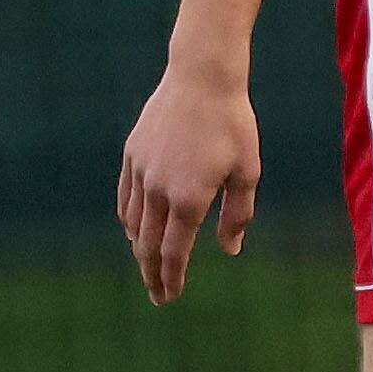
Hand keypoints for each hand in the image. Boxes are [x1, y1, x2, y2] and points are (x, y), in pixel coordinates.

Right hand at [119, 65, 260, 302]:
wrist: (202, 77)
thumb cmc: (233, 123)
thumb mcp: (247, 169)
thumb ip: (238, 213)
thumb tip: (231, 250)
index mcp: (189, 197)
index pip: (175, 251)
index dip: (172, 277)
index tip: (171, 295)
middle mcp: (158, 190)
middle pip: (148, 246)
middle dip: (153, 274)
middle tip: (158, 294)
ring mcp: (140, 173)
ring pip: (133, 224)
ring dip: (140, 248)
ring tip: (150, 262)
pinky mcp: (131, 156)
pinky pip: (125, 199)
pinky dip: (128, 220)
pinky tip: (135, 228)